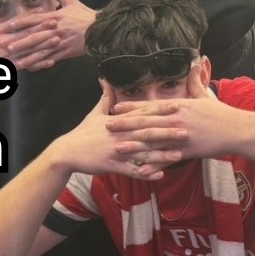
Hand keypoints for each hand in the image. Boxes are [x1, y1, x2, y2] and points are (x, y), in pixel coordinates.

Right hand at [0, 0, 58, 64]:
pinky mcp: (10, 66)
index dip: (30, 15)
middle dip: (42, 27)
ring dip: (44, 44)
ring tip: (57, 39)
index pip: (17, 22)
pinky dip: (39, 62)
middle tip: (56, 21)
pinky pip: (28, 64)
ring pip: (30, 48)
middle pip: (27, 33)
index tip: (41, 10)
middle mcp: (5, 42)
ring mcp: (9, 55)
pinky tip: (50, 61)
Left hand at [3, 0, 95, 70]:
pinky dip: (40, 64)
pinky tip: (31, 68)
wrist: (102, 29)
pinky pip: (50, 60)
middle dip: (19, 43)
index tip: (8, 26)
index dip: (20, 23)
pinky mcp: (66, 52)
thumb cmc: (85, 15)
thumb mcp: (71, 1)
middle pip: (34, 37)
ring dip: (27, 57)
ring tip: (16, 62)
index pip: (34, 19)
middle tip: (5, 47)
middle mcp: (55, 30)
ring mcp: (60, 42)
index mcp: (55, 17)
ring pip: (41, 51)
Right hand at [53, 81, 182, 179]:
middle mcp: (119, 134)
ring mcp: (116, 150)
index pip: (143, 113)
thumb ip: (104, 97)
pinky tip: (160, 176)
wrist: (67, 151)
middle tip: (187, 131)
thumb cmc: (83, 132)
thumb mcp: (94, 113)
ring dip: (161, 154)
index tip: (177, 106)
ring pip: (142, 152)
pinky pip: (131, 170)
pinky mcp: (112, 165)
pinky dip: (146, 173)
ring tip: (179, 155)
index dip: (160, 110)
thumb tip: (104, 79)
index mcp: (118, 121)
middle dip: (167, 131)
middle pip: (147, 132)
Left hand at [107, 61, 235, 160]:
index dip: (131, 108)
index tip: (115, 108)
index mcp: (178, 106)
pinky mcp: (186, 151)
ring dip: (133, 145)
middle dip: (125, 124)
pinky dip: (152, 163)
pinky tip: (139, 169)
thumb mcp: (205, 95)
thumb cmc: (220, 113)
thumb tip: (196, 60)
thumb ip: (195, 81)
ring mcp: (180, 136)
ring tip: (117, 148)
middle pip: (146, 122)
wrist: (235, 130)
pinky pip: (165, 158)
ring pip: (152, 140)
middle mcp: (176, 119)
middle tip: (107, 126)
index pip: (150, 106)